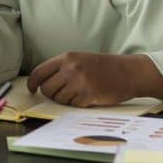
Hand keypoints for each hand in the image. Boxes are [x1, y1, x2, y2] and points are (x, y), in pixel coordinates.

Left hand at [26, 52, 145, 106]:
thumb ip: (62, 68)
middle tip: (62, 93)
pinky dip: (77, 104)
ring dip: (66, 100)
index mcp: (67, 58)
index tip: (32, 89)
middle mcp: (71, 69)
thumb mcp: (81, 59)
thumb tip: (42, 82)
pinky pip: (72, 105)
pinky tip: (87, 97)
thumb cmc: (105, 67)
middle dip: (51, 94)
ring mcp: (80, 82)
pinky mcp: (89, 95)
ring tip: (79, 93)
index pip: (39, 72)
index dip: (32, 83)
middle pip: (47, 89)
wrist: (130, 72)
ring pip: (59, 99)